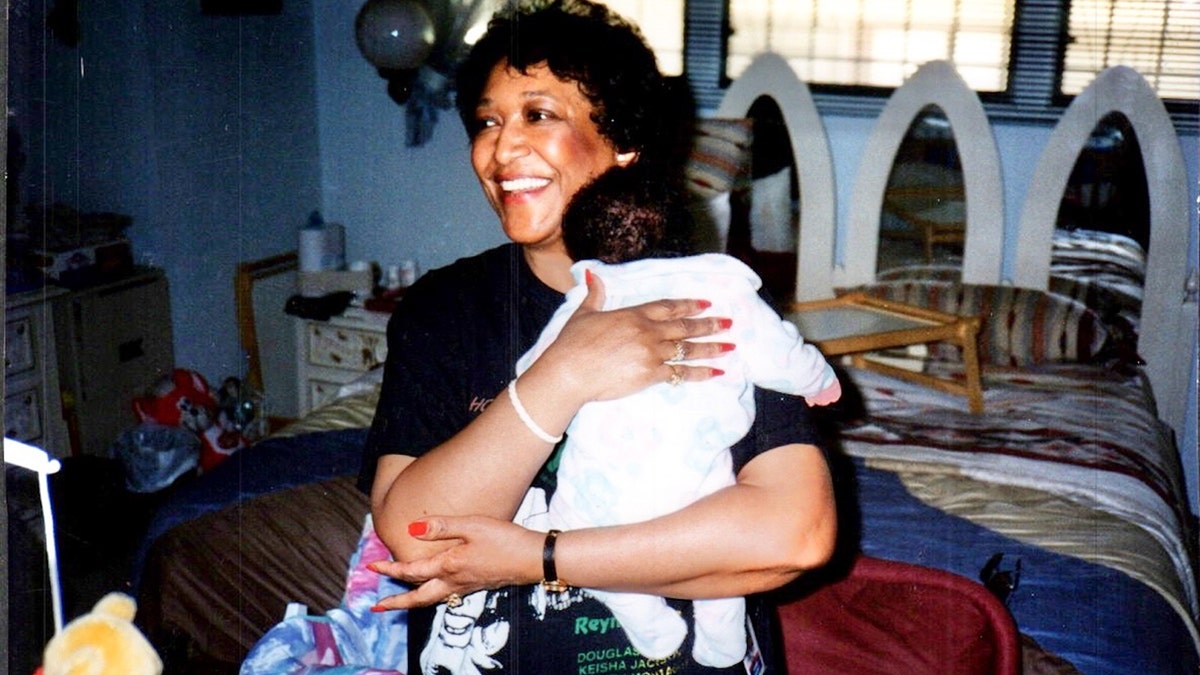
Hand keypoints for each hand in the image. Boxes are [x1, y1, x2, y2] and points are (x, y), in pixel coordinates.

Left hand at [367, 515, 541, 610]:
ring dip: (411, 603)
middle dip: (395, 603)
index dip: (390, 569)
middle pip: (417, 597)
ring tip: (397, 604)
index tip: (372, 567)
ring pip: (431, 600)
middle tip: (377, 608)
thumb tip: (412, 528)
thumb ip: (442, 527)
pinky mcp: (475, 585)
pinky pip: (445, 596)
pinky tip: (432, 591)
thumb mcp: (472, 525)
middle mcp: (453, 581)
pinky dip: (430, 597)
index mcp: (449, 565)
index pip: (411, 570)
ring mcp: (465, 586)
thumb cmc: (504, 539)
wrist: (532, 559)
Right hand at [534, 271, 734, 402]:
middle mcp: (647, 331)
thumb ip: (594, 295)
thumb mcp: (583, 313)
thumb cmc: (571, 344)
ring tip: (730, 346)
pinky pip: (681, 373)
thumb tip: (593, 274)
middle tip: (729, 323)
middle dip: (709, 324)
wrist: (568, 372)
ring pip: (688, 349)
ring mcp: (651, 353)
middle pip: (685, 326)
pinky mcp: (650, 374)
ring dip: (711, 347)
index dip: (689, 305)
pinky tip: (716, 372)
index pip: (668, 307)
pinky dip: (700, 373)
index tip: (706, 304)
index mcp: (633, 314)